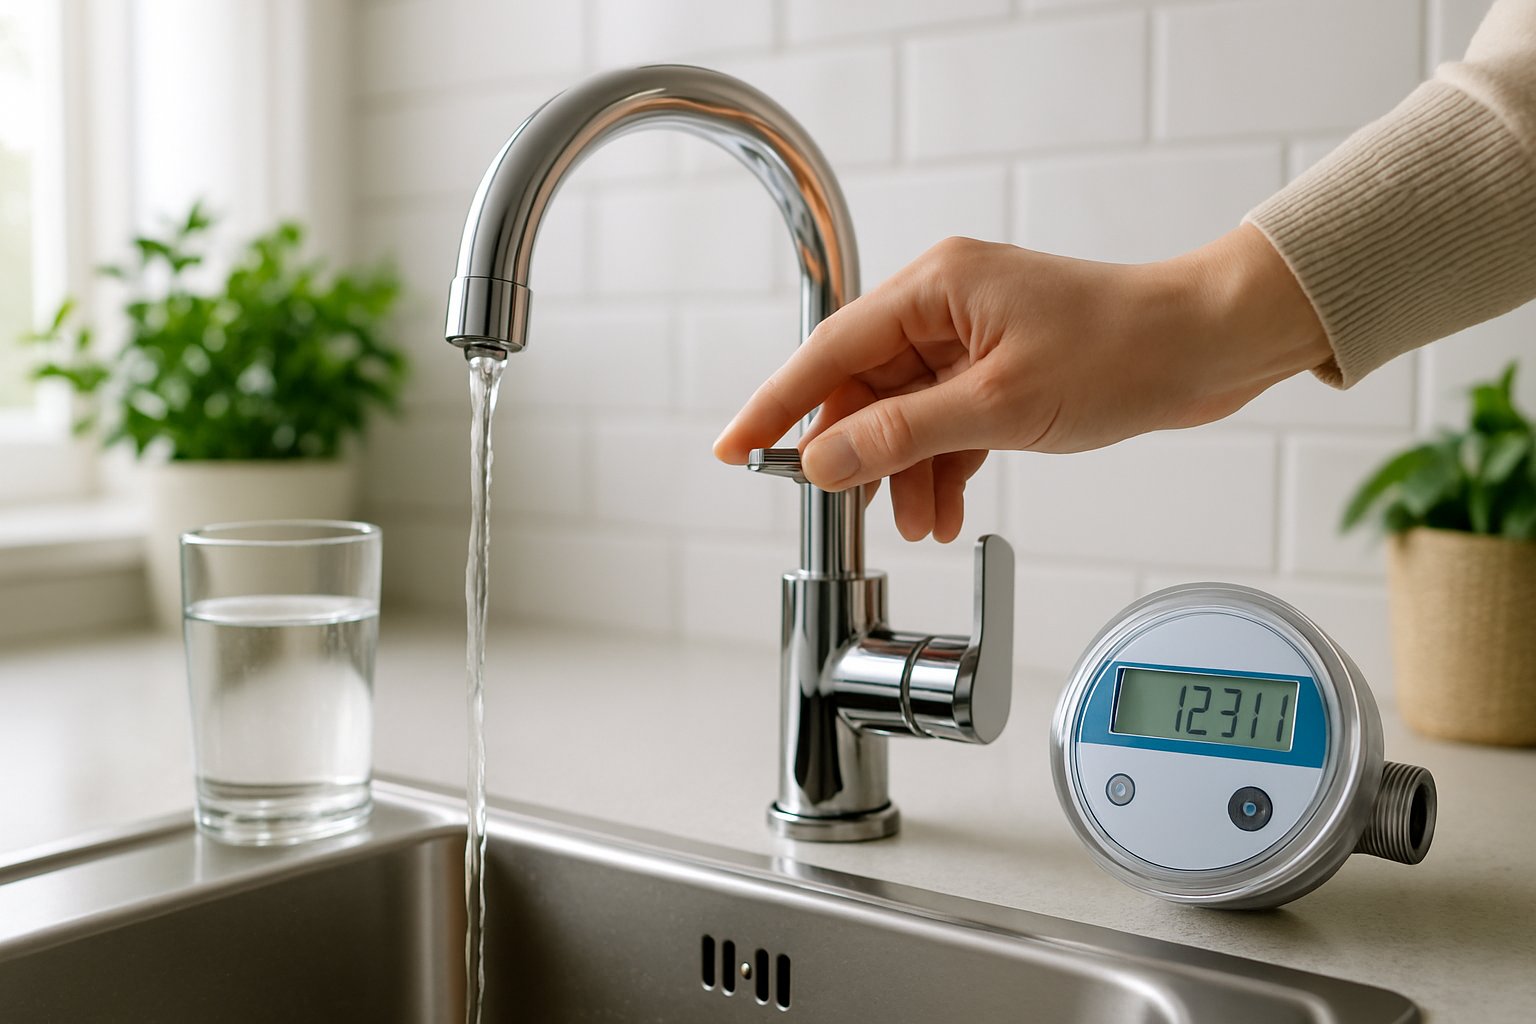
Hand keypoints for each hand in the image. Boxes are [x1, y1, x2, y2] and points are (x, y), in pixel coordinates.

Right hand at [713, 225, 1327, 541]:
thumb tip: (825, 461)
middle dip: (856, 454)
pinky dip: (941, 468)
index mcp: (936, 287)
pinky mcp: (1001, 371)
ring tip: (919, 524)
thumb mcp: (1001, 405)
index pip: (830, 351)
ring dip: (905, 472)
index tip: (736, 448)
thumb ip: (903, 435)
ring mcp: (974, 340)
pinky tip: (946, 511)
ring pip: (905, 415)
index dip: (778, 405)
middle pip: (864, 387)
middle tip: (841, 507)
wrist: (1209, 347)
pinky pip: (945, 424)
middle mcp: (946, 306)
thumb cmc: (1124, 351)